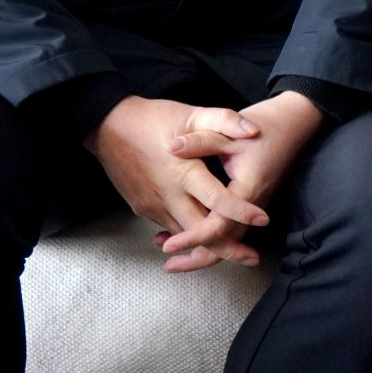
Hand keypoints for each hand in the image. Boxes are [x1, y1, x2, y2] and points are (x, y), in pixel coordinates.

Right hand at [89, 96, 270, 268]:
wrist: (108, 127)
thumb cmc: (153, 118)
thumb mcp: (191, 114)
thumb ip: (223, 120)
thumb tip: (254, 130)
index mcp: (184, 172)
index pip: (218, 200)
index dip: (241, 212)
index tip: (263, 219)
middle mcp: (169, 195)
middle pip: (201, 231)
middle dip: (228, 248)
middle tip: (252, 258)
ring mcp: (154, 206)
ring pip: (184, 235)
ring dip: (207, 247)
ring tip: (234, 253)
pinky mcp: (143, 209)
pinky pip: (169, 228)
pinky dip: (186, 236)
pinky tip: (201, 240)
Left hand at [157, 90, 326, 273]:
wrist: (294, 122)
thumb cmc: (264, 125)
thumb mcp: (230, 129)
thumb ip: (201, 140)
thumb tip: (170, 148)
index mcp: (247, 189)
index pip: (218, 226)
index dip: (193, 238)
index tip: (169, 246)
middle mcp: (253, 204)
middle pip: (226, 244)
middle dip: (197, 258)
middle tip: (169, 264)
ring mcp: (254, 205)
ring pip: (229, 239)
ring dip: (204, 249)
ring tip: (172, 251)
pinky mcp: (251, 202)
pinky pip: (232, 227)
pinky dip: (212, 235)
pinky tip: (189, 228)